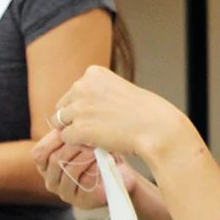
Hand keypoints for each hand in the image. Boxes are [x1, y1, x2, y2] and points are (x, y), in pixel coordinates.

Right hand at [32, 129, 137, 209]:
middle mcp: (52, 181)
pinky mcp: (81, 201)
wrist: (121, 176)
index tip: (68, 129)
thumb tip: (64, 121)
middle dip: (72, 147)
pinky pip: (83, 182)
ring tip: (96, 149)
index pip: (38, 154)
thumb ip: (71, 135)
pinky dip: (92, 170)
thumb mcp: (83, 142)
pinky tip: (101, 163)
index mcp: (47, 167)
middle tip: (88, 138)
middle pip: (54, 161)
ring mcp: (65, 193)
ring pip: (68, 171)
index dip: (52, 140)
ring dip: (83, 157)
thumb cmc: (101, 156)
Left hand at [49, 65, 190, 161]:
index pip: (75, 92)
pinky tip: (99, 145)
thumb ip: (101, 95)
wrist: (158, 129)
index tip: (105, 114)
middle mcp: (82, 86)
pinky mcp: (79, 129)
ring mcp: (79, 108)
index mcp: (94, 73)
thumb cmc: (149, 113)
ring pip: (61, 123)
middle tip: (100, 129)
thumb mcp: (122, 90)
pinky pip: (67, 138)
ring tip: (99, 138)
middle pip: (64, 106)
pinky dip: (80, 144)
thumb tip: (84, 111)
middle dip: (77, 119)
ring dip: (76, 132)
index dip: (86, 106)